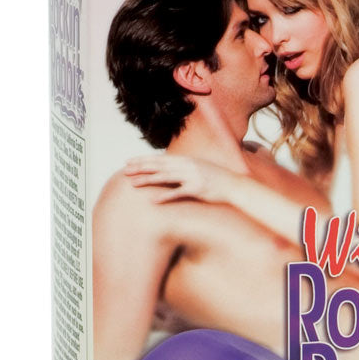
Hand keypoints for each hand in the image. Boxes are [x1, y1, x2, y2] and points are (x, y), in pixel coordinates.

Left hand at [124, 154, 240, 203]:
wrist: (234, 185)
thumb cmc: (216, 178)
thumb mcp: (198, 167)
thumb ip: (183, 167)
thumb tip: (168, 168)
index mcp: (186, 160)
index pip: (159, 158)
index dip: (143, 160)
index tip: (129, 161)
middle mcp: (186, 165)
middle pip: (158, 166)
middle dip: (140, 167)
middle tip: (124, 170)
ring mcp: (191, 176)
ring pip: (164, 177)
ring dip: (147, 180)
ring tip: (132, 183)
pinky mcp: (197, 189)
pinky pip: (178, 193)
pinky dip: (165, 196)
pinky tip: (153, 200)